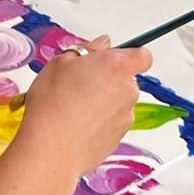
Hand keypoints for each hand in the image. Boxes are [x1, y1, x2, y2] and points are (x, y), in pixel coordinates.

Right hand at [16, 36, 152, 180]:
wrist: (51, 148)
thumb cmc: (53, 104)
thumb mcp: (60, 63)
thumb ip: (87, 50)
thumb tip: (101, 45)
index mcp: (117, 66)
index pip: (142, 54)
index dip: (127, 55)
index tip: (109, 58)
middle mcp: (128, 91)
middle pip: (125, 80)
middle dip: (107, 80)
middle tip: (79, 83)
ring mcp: (125, 117)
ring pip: (118, 103)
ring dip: (102, 102)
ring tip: (73, 107)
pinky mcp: (118, 138)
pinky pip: (111, 123)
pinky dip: (98, 122)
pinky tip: (75, 124)